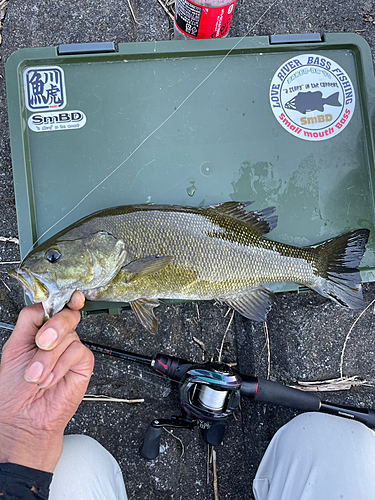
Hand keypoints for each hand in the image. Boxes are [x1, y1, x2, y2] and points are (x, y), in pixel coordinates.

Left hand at [0, 292, 93, 471]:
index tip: (71, 296)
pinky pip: (77, 352)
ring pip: (68, 336)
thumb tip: (44, 303)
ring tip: (36, 376)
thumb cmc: (14, 390)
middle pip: (65, 314)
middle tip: (41, 344)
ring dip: (48, 359)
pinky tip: (50, 379)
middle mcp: (58, 338)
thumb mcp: (13, 347)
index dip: (64, 298)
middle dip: (53, 328)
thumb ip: (29, 321)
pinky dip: (60, 367)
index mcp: (40, 330)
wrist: (23, 419)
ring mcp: (71, 350)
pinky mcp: (83, 364)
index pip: (54, 306)